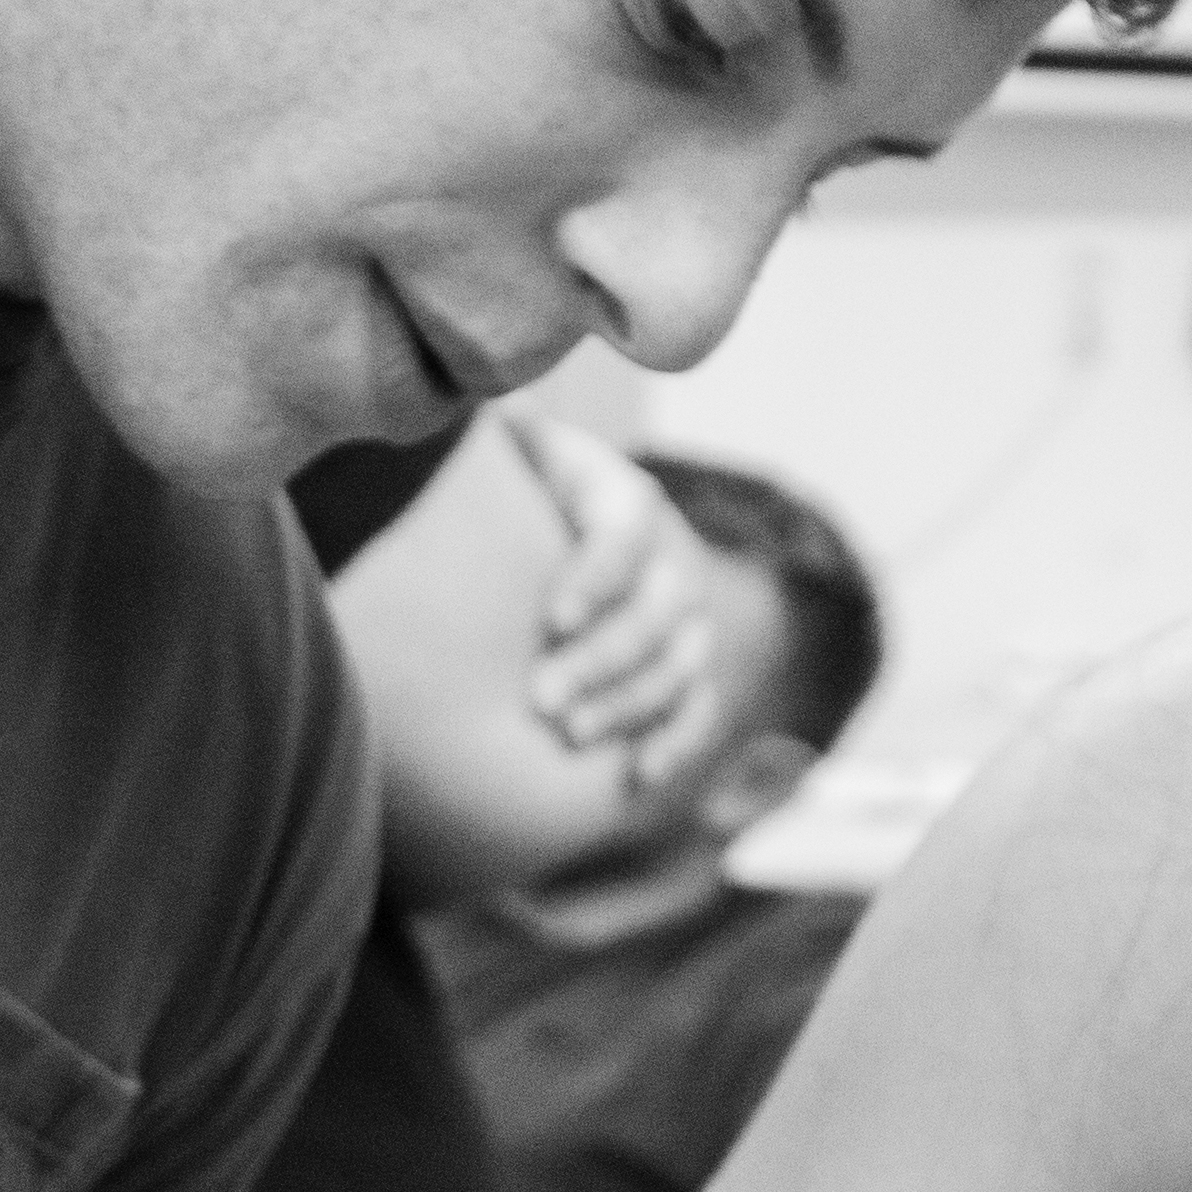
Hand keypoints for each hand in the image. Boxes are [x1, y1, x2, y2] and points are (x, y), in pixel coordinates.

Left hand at [501, 413, 726, 796]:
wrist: (567, 531)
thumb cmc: (523, 497)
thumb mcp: (518, 458)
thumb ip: (506, 442)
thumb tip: (492, 415)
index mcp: (626, 502)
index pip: (625, 536)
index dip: (596, 576)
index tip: (553, 618)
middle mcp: (670, 560)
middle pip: (655, 613)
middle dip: (602, 659)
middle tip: (541, 700)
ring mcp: (688, 621)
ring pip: (678, 665)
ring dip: (629, 704)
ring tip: (570, 734)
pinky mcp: (689, 669)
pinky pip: (698, 709)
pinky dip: (674, 743)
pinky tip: (637, 776)